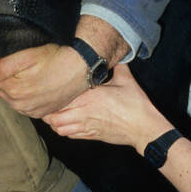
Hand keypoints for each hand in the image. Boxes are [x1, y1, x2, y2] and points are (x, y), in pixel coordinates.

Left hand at [0, 44, 90, 116]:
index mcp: (15, 91)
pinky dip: (21, 98)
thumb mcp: (29, 55)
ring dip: (10, 89)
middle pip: (1, 91)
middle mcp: (22, 105)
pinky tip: (26, 88)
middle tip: (5, 65)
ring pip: (12, 100)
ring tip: (17, 75)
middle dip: (0, 79)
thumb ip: (5, 65)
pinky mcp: (42, 112)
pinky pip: (24, 107)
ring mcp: (33, 110)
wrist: (81, 69)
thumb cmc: (57, 59)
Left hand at [43, 62, 168, 151]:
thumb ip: (117, 66)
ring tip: (54, 114)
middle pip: (54, 116)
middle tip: (47, 104)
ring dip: (53, 122)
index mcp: (90, 96)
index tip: (49, 91)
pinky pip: (69, 135)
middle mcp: (84, 112)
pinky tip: (65, 124)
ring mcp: (86, 126)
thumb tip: (115, 56)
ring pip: (59, 128)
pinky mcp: (91, 136)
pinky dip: (63, 130)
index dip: (51, 97)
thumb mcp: (126, 80)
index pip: (61, 98)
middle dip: (47, 112)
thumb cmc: (136, 105)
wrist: (144, 128)